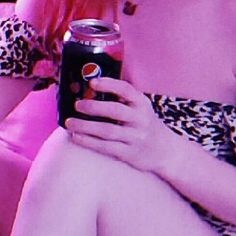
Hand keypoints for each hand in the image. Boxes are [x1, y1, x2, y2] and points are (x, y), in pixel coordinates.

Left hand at [63, 77, 179, 178]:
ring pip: (108, 130)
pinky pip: (106, 147)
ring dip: (86, 126)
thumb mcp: (140, 108)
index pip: (126, 90)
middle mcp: (140, 119)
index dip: (109, 84)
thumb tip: (90, 90)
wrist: (165, 150)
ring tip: (70, 123)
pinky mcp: (129, 153)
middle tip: (77, 104)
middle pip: (115, 110)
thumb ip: (122, 99)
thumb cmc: (145, 124)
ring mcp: (135, 137)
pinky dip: (90, 142)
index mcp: (141, 104)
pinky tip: (77, 137)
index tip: (92, 82)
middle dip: (94, 107)